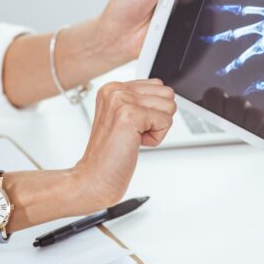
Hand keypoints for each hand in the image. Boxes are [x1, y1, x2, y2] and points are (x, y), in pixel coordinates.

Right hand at [72, 79, 176, 209]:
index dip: (153, 111)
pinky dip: (155, 139)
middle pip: (167, 94)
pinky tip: (134, 143)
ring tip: (132, 138)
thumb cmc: (110, 154)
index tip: (132, 126)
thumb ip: (141, 102)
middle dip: (158, 118)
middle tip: (133, 133)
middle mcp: (115, 90)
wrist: (94, 177)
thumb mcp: (123, 118)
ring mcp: (121, 100)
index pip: (158, 85)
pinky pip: (166, 121)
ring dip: (156, 128)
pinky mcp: (130, 115)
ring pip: (169, 106)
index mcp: (113, 88)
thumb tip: (167, 96)